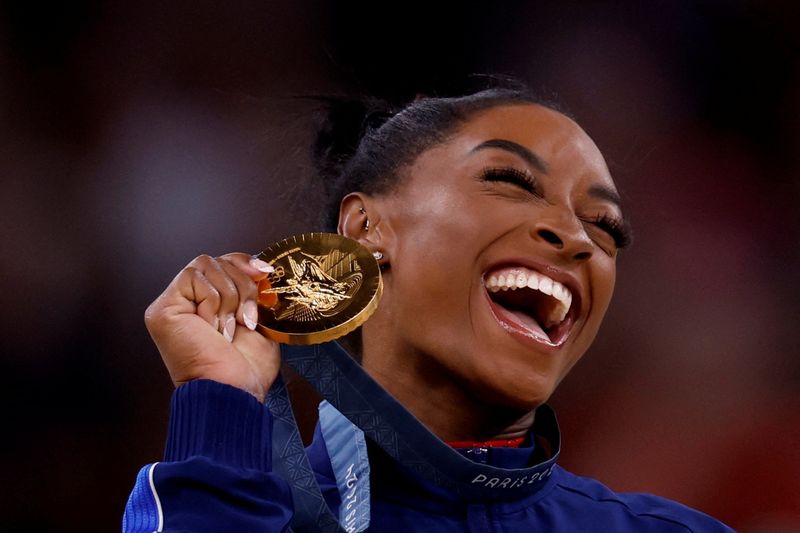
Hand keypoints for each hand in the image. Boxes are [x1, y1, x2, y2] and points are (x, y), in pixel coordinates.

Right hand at [144, 253, 278, 401]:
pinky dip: (212, 301)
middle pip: (217, 260)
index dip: (244, 262)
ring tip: (228, 329)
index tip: (265, 273)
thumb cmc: (247, 369)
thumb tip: (262, 268)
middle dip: (243, 285)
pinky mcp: (163, 309)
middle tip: (246, 318)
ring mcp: (172, 305)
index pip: (223, 263)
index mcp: (209, 305)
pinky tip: (212, 329)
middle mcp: (188, 302)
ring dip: (230, 298)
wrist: (233, 391)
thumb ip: (254, 293)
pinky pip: (192, 277)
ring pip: (206, 265)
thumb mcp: (258, 321)